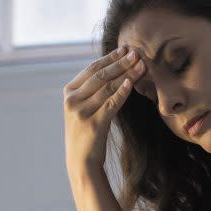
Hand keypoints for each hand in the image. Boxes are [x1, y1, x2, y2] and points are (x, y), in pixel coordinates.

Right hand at [63, 46, 145, 170]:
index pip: (92, 69)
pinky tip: (131, 84)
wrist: (81, 161)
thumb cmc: (86, 133)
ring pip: (107, 88)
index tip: (125, 49)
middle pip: (100, 76)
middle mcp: (72, 100)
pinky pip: (110, 104)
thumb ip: (92, 90)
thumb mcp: (83, 108)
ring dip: (126, 74)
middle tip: (136, 53)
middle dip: (120, 63)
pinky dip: (122, 93)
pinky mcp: (93, 124)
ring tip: (141, 65)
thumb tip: (113, 68)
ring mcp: (81, 112)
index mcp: (69, 92)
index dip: (110, 58)